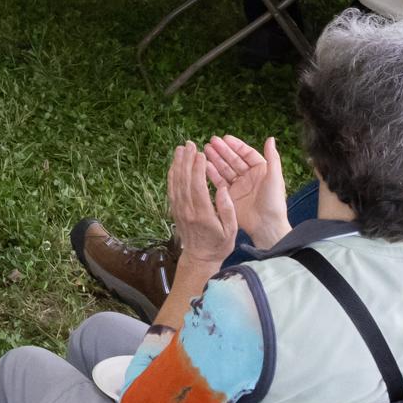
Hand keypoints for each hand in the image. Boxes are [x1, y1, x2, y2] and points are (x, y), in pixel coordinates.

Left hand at [165, 139, 241, 267]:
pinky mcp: (174, 210)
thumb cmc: (219, 245)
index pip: (198, 186)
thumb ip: (227, 209)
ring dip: (177, 164)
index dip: (197, 168)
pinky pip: (171, 189)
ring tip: (180, 148)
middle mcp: (187, 210)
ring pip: (176, 183)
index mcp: (203, 214)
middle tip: (189, 144)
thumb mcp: (231, 230)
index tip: (200, 154)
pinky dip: (172, 175)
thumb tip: (223, 188)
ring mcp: (179, 210)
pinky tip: (174, 165)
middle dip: (186, 160)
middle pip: (184, 181)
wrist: (199, 258)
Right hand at [212, 135, 290, 248]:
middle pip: (233, 160)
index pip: (246, 154)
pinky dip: (212, 173)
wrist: (266, 225)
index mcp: (261, 170)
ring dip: (216, 159)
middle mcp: (249, 177)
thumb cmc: (274, 201)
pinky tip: (204, 165)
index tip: (224, 138)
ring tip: (205, 150)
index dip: (236, 145)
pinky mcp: (230, 196)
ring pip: (225, 169)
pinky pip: (219, 181)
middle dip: (223, 150)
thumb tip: (270, 138)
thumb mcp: (275, 177)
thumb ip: (272, 157)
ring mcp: (239, 186)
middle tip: (211, 141)